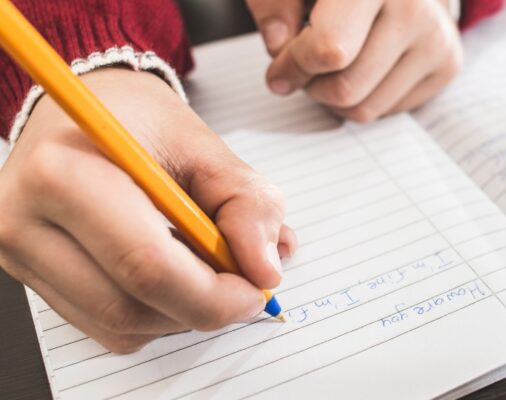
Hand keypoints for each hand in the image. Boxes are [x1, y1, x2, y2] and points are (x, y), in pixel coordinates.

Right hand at [0, 68, 296, 353]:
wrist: (86, 111)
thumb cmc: (142, 122)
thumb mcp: (205, 146)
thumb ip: (247, 204)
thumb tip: (266, 269)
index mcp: (63, 174)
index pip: (145, 265)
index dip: (214, 295)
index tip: (258, 288)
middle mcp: (26, 222)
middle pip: (130, 308)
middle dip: (204, 308)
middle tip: (245, 285)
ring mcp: (21, 257)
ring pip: (121, 328)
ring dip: (182, 313)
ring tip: (205, 265)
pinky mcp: (33, 279)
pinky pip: (108, 329)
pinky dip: (156, 314)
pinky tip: (170, 272)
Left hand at [246, 0, 462, 121]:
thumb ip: (273, 6)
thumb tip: (278, 47)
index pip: (329, 49)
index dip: (294, 66)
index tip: (279, 68)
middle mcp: (415, 7)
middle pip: (346, 88)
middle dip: (312, 87)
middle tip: (305, 67)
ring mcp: (437, 39)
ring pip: (366, 109)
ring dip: (335, 99)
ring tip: (332, 66)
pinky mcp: (448, 63)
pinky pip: (388, 111)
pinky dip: (365, 97)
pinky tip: (363, 66)